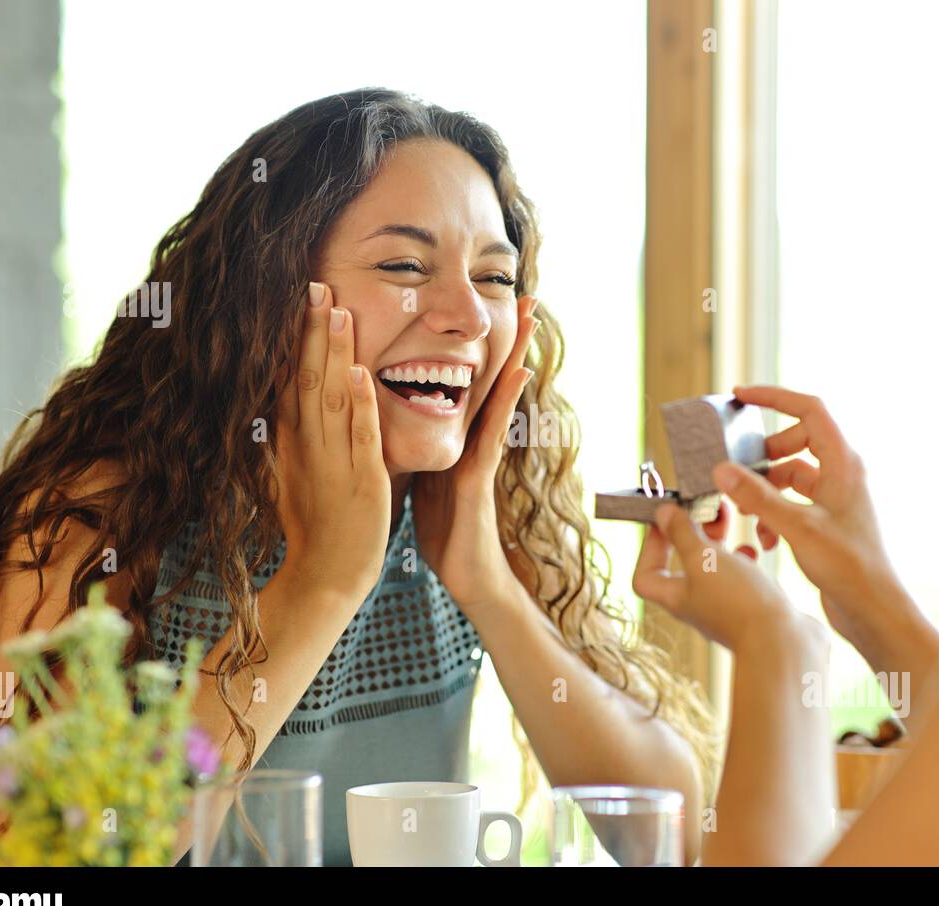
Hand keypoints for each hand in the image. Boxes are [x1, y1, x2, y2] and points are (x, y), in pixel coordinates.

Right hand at [272, 282, 390, 599]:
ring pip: (334, 399)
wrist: (327, 577)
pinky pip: (362, 438)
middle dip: (312, 332)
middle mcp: (310, 446)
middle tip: (316, 285)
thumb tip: (280, 400)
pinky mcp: (364, 483)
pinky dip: (363, 406)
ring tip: (339, 312)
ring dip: (336, 355)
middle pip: (308, 378)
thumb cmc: (316, 526)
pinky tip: (366, 373)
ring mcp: (335, 463)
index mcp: (295, 442)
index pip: (291, 379)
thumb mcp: (295, 473)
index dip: (294, 339)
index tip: (297, 298)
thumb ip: (291, 435)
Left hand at [412, 296, 537, 612]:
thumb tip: (408, 428)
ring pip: (499, 397)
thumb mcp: (430, 480)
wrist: (463, 576)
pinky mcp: (480, 477)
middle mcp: (475, 440)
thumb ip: (427, 451)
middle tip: (528, 296)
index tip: (486, 307)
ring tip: (530, 318)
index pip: (470, 382)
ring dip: (515, 355)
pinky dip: (505, 401)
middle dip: (510, 339)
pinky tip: (516, 374)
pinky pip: (492, 432)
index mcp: (458, 437)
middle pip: (492, 379)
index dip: (479, 346)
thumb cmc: (445, 531)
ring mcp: (482, 456)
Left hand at [633, 499, 822, 664]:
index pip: (645, 576)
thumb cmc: (738, 602)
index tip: (666, 522)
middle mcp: (698, 605)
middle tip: (709, 513)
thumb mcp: (703, 558)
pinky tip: (757, 548)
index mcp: (676, 597)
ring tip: (732, 523)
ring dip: (720, 543)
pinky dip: (746, 559)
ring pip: (715, 569)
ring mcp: (727, 608)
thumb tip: (663, 514)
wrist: (784, 644)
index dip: (650, 547)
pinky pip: (743, 577)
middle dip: (693, 535)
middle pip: (684, 566)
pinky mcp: (753, 606)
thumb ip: (682, 534)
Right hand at [712, 385, 909, 654]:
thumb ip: (758, 497)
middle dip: (765, 454)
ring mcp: (835, 497)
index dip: (774, 397)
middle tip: (739, 468)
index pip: (809, 409)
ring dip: (766, 490)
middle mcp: (843, 474)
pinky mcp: (827, 521)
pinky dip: (775, 512)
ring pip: (792, 474)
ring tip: (747, 513)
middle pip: (797, 440)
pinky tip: (765, 540)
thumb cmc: (848, 567)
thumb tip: (722, 470)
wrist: (873, 609)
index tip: (740, 396)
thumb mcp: (797, 527)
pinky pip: (794, 501)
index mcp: (844, 462)